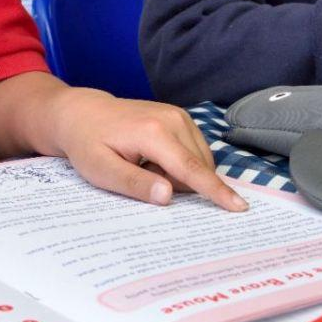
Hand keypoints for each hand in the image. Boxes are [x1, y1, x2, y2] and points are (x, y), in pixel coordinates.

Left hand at [46, 87, 247, 211]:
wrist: (82, 113)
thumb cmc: (88, 143)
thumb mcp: (101, 171)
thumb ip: (135, 184)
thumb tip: (168, 196)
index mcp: (154, 133)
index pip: (192, 169)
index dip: (216, 191)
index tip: (239, 208)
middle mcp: (173, 119)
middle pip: (198, 168)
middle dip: (178, 184)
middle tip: (141, 175)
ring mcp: (178, 115)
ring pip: (199, 161)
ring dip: (178, 174)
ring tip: (144, 165)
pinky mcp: (180, 117)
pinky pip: (193, 151)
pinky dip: (178, 163)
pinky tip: (152, 158)